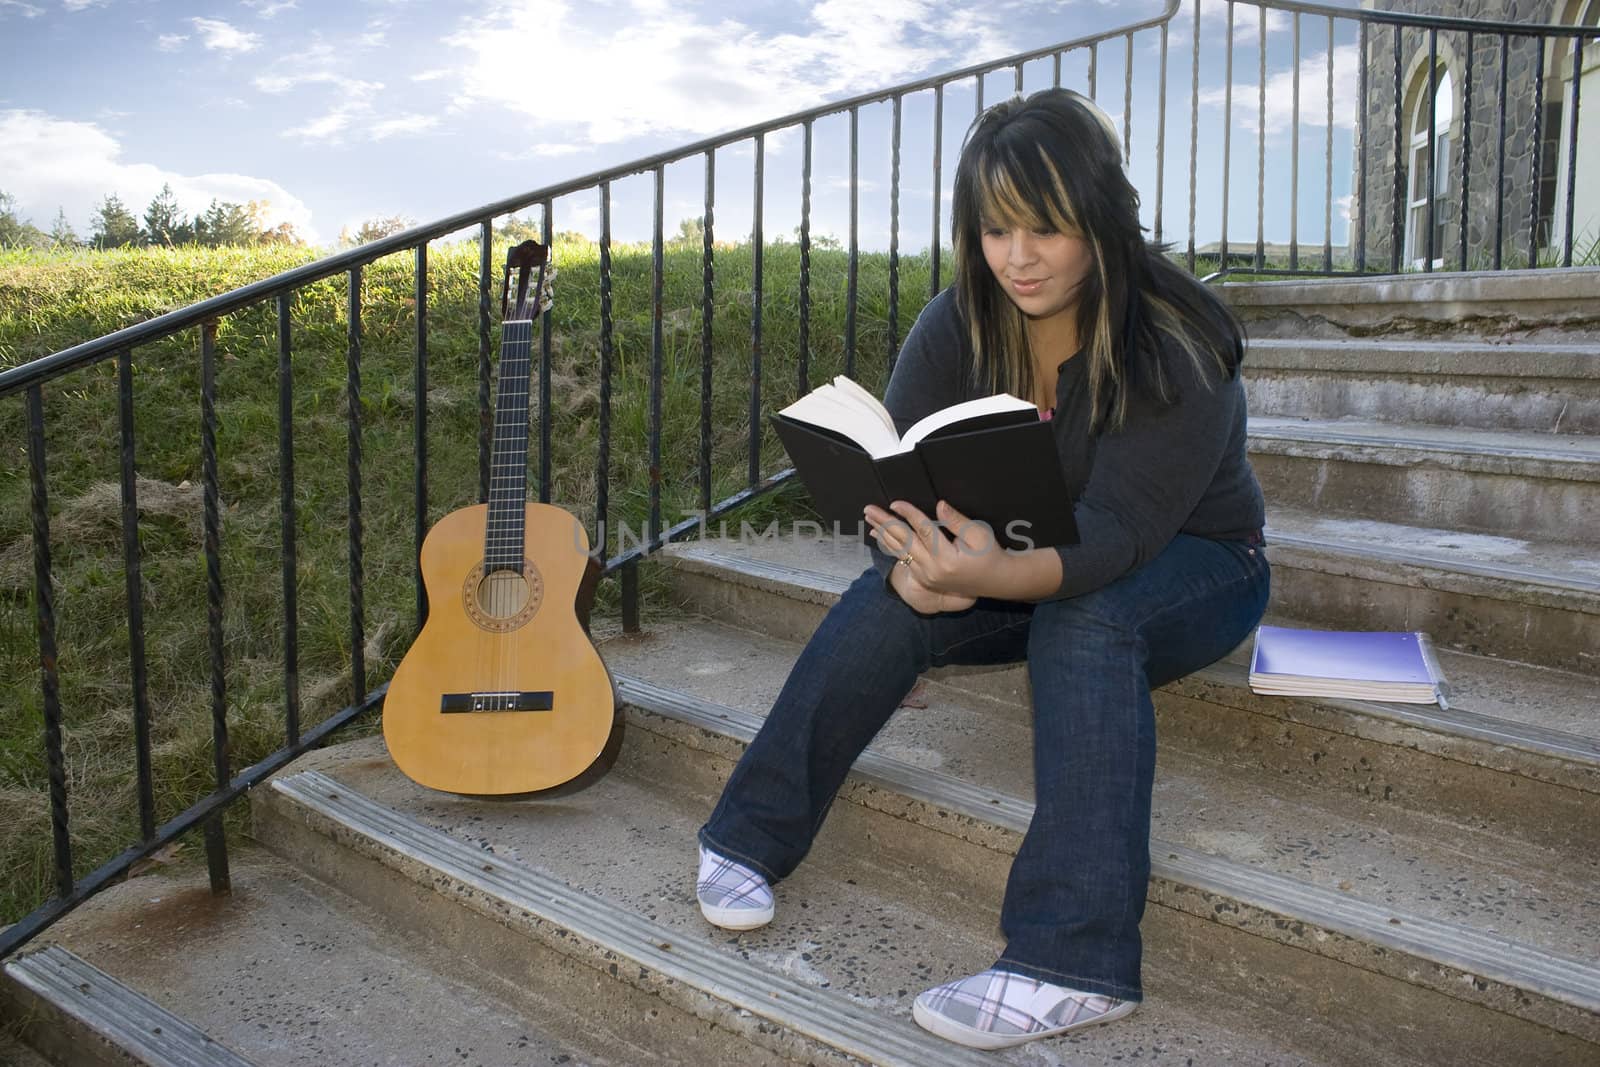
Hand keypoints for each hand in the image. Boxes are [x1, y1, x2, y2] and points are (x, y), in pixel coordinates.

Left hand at [865, 499, 1011, 609]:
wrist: (995, 581)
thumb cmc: (989, 554)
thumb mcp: (979, 534)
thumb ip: (957, 520)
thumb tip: (939, 505)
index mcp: (947, 559)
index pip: (924, 531)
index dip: (909, 515)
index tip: (895, 503)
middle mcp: (933, 570)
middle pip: (905, 541)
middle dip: (886, 523)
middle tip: (869, 509)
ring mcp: (926, 577)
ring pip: (900, 551)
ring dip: (884, 534)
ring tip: (869, 519)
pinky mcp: (924, 579)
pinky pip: (903, 559)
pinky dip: (890, 546)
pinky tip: (880, 535)